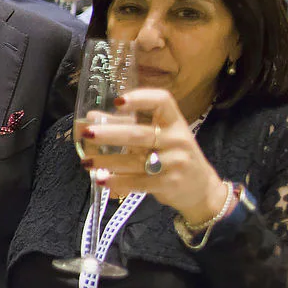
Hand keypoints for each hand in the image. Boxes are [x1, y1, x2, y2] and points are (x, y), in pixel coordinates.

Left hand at [77, 88, 226, 219]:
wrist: (201, 188)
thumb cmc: (173, 156)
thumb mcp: (158, 137)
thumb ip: (126, 125)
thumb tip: (91, 117)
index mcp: (175, 122)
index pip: (162, 101)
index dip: (140, 98)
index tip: (117, 101)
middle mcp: (177, 139)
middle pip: (139, 134)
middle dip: (110, 133)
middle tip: (87, 133)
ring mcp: (175, 162)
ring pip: (135, 161)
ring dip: (107, 161)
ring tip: (86, 161)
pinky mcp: (169, 184)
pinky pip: (138, 182)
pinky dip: (118, 181)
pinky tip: (101, 179)